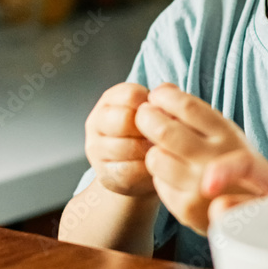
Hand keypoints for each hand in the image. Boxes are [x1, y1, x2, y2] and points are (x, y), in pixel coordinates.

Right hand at [84, 83, 155, 198]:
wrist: (136, 169)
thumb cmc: (149, 133)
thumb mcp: (155, 111)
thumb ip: (163, 99)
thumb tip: (170, 94)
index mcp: (110, 100)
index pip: (131, 95)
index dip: (153, 105)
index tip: (162, 114)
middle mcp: (97, 122)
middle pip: (124, 120)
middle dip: (149, 129)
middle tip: (162, 136)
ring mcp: (97, 150)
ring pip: (127, 147)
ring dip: (150, 150)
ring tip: (162, 151)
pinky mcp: (105, 174)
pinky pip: (129, 172)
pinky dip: (146, 170)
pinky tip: (154, 166)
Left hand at [137, 83, 267, 233]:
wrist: (259, 213)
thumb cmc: (235, 163)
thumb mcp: (227, 134)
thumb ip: (196, 113)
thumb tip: (162, 88)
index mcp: (227, 134)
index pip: (187, 106)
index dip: (165, 97)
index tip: (156, 96)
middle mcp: (215, 158)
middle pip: (165, 130)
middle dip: (147, 118)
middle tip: (144, 115)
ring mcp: (200, 186)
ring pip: (155, 157)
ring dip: (153, 148)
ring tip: (161, 147)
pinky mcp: (186, 208)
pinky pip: (157, 183)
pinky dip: (160, 175)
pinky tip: (172, 174)